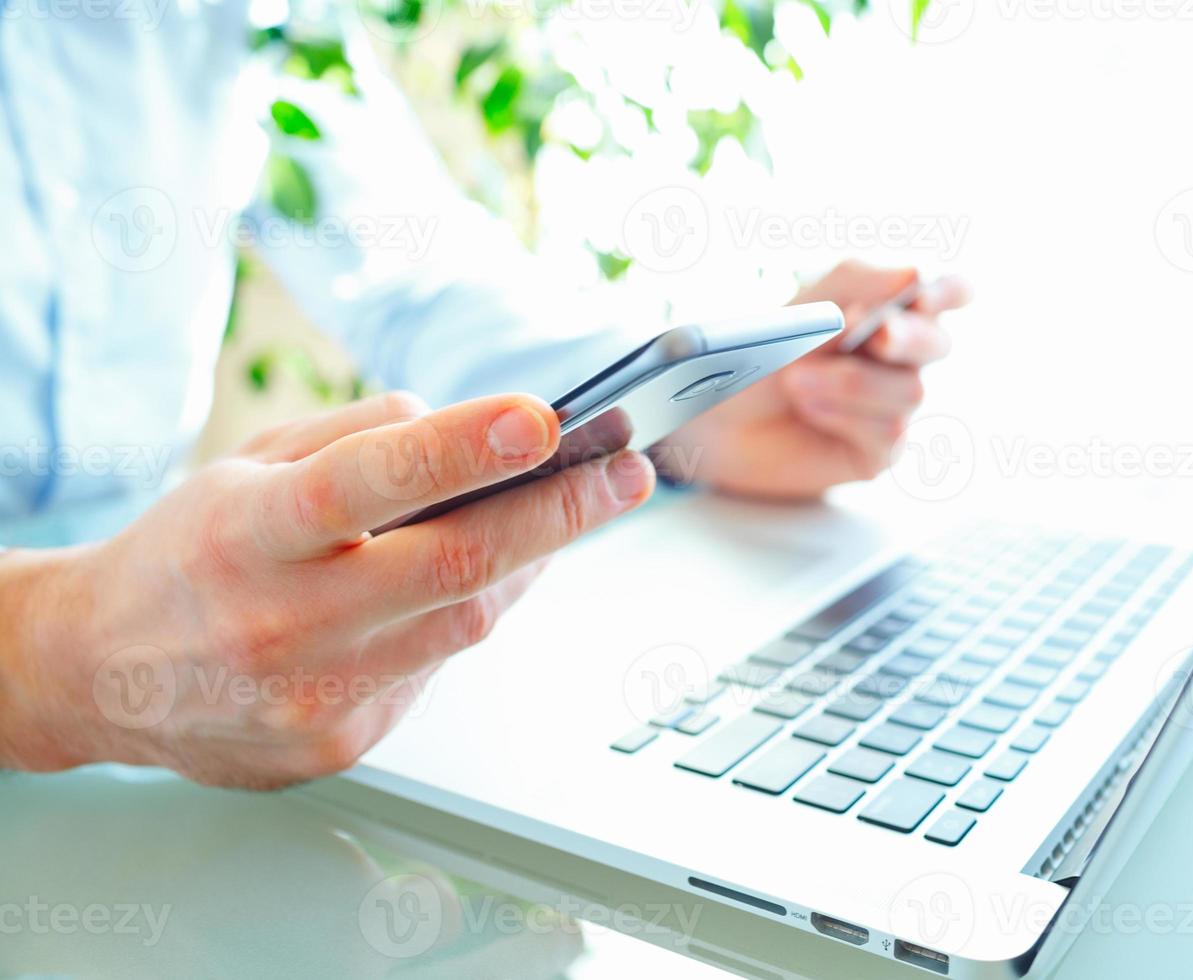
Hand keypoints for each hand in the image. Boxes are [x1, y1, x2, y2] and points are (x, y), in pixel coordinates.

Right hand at [0, 391, 654, 787]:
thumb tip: (464, 425)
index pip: (366, 484)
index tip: (541, 416)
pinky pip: (437, 667)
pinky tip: (487, 576)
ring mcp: (312, 695)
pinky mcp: (339, 742)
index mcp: (246, 532)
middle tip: (627, 471)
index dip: (461, 449)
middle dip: (558, 514)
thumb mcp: (246, 465)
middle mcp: (279, 620)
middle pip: (451, 568)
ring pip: (464, 623)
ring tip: (577, 504)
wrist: (98, 674)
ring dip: (532, 561)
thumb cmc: (186, 553)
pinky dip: (470, 612)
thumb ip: (355, 436)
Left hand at [654, 260, 970, 497]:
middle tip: (876, 334)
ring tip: (796, 379)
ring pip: (910, 390)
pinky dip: (844, 414)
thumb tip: (914, 274)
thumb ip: (854, 283)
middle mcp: (901, 359)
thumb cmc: (760, 355)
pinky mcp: (879, 451)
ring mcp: (893, 406)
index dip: (950, 291)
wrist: (716, 416)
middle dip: (907, 336)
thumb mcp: (802, 309)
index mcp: (890, 312)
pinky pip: (889, 431)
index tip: (926, 295)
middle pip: (938, 343)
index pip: (948, 293)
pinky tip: (810, 408)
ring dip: (851, 381)